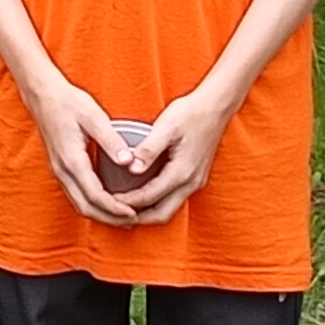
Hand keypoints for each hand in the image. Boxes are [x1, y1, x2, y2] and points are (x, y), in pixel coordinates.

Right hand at [22, 78, 148, 222]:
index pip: (95, 195)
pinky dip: (91, 205)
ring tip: (122, 217)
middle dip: (109, 218)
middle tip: (132, 221)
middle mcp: (62, 170)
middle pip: (85, 207)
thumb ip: (111, 140)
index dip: (115, 208)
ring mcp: (58, 170)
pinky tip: (106, 202)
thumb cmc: (68, 102)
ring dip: (100, 214)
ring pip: (78, 204)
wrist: (42, 94)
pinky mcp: (59, 168)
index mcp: (72, 160)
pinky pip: (74, 195)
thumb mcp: (94, 116)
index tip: (133, 213)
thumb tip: (128, 161)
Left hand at [113, 87, 233, 221]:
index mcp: (182, 172)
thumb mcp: (167, 126)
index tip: (107, 201)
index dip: (126, 202)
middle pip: (161, 213)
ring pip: (169, 209)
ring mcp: (195, 181)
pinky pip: (174, 199)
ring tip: (124, 208)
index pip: (149, 196)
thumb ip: (149, 149)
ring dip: (147, 212)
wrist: (216, 106)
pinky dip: (157, 203)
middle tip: (114, 213)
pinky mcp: (195, 177)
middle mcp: (191, 182)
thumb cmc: (190, 113)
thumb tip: (132, 168)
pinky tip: (142, 195)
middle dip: (137, 217)